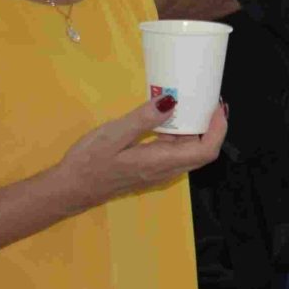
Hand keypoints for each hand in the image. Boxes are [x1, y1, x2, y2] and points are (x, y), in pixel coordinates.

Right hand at [52, 95, 228, 213]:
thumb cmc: (88, 162)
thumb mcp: (113, 135)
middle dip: (210, 127)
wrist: (70, 189)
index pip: (205, 151)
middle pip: (201, 152)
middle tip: (206, 100)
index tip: (217, 107)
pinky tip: (166, 118)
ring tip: (188, 103)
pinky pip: (173, 153)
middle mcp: (165, 171)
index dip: (218, 130)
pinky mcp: (150, 170)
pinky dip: (177, 135)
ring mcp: (158, 173)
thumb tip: (171, 101)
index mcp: (160, 162)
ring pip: (187, 152)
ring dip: (193, 130)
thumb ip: (143, 119)